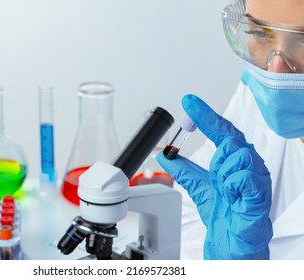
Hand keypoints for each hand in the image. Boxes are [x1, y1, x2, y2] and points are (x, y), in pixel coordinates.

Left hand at [157, 94, 272, 258]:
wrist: (230, 243)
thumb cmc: (222, 213)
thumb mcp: (197, 186)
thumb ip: (183, 169)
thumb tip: (165, 155)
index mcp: (234, 161)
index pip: (222, 131)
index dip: (205, 116)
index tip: (188, 102)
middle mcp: (248, 166)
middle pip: (231, 141)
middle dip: (218, 159)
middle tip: (217, 177)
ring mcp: (257, 179)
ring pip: (238, 156)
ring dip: (224, 175)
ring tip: (225, 191)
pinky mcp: (260, 195)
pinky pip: (244, 178)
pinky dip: (232, 186)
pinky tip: (232, 197)